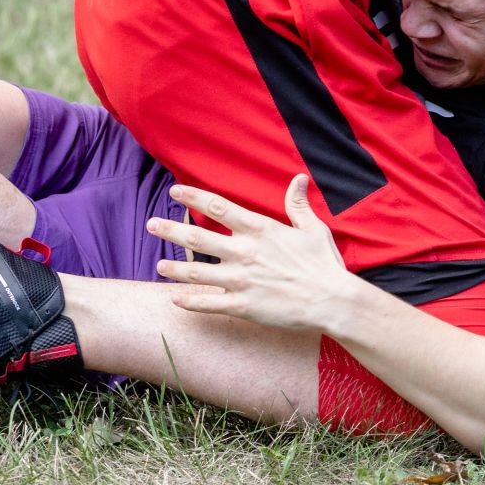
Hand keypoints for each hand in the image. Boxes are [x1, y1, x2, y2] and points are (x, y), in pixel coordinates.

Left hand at [151, 175, 353, 333]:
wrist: (333, 301)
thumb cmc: (324, 264)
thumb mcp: (312, 228)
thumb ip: (298, 204)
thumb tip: (299, 178)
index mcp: (260, 229)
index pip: (218, 206)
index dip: (194, 197)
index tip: (175, 192)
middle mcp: (245, 252)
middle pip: (198, 237)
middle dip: (171, 230)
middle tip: (151, 225)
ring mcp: (242, 280)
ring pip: (197, 272)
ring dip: (175, 268)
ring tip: (159, 264)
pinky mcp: (244, 306)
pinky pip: (209, 304)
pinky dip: (190, 302)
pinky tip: (175, 300)